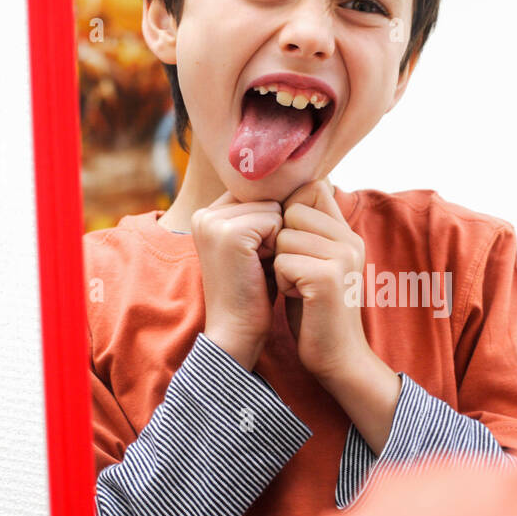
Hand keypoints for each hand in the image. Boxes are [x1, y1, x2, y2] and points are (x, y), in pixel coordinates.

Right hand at [192, 190, 282, 370]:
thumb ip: (266, 215)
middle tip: (259, 266)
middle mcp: (204, 213)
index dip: (274, 224)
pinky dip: (279, 247)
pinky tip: (261, 269)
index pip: (261, 196)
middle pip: (268, 199)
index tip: (262, 256)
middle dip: (277, 231)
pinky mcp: (229, 232)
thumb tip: (312, 183)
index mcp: (207, 214)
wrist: (237, 332)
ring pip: (275, 208)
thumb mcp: (259, 246)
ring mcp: (214, 221)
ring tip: (259, 268)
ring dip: (279, 240)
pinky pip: (276, 221)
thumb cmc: (254, 294)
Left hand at [274, 179, 369, 382]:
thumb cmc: (315, 312)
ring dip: (280, 265)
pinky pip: (284, 261)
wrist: (338, 358)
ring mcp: (343, 256)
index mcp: (346, 233)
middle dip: (281, 242)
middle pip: (292, 210)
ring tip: (298, 288)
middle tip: (296, 273)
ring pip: (284, 236)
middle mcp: (350, 239)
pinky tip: (299, 299)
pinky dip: (283, 282)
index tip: (286, 242)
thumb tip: (278, 199)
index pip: (314, 188)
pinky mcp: (328, 277)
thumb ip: (304, 233)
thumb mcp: (312, 263)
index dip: (289, 210)